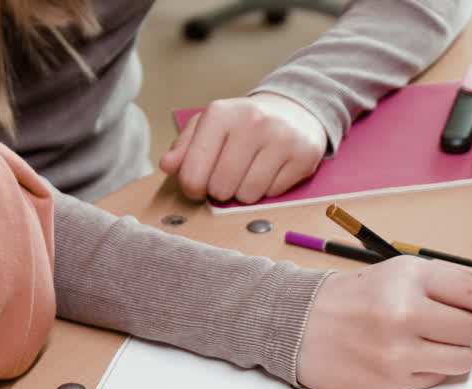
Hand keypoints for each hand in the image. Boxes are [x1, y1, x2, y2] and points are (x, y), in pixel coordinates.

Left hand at [159, 92, 326, 203]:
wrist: (294, 110)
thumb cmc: (244, 124)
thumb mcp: (209, 126)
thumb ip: (184, 146)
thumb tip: (167, 165)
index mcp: (220, 114)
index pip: (193, 173)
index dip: (192, 188)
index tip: (197, 186)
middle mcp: (252, 122)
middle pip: (221, 188)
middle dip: (220, 191)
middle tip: (226, 180)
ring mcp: (281, 138)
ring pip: (248, 195)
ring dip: (244, 193)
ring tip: (247, 175)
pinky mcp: (304, 155)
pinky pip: (274, 193)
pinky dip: (268, 190)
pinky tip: (269, 172)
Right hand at [296, 256, 471, 388]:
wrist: (299, 325)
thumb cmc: (354, 298)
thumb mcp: (399, 272)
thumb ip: (449, 281)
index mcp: (411, 276)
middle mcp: (405, 310)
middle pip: (471, 328)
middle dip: (467, 330)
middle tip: (447, 327)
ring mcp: (398, 350)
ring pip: (462, 359)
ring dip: (454, 353)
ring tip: (431, 344)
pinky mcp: (391, 380)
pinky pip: (438, 378)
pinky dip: (432, 370)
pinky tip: (409, 357)